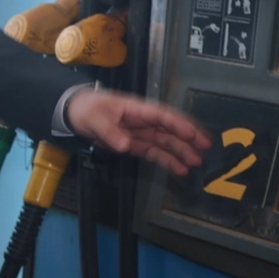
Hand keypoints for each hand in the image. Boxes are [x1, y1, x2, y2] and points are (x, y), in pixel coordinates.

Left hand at [65, 88, 211, 174]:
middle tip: (205, 147)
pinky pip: (154, 151)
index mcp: (136, 109)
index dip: (177, 124)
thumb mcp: (94, 118)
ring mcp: (141, 132)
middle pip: (169, 128)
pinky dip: (167, 160)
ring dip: (180, 151)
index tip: (191, 133)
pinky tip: (179, 169)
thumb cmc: (86, 108)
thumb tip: (126, 145)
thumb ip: (110, 131)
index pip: (161, 116)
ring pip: (165, 142)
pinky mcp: (135, 143)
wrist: (74, 113)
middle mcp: (143, 121)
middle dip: (188, 137)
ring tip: (195, 162)